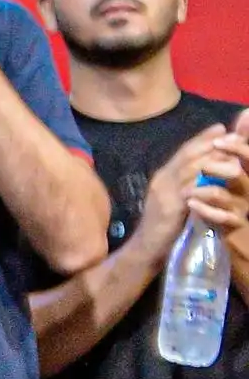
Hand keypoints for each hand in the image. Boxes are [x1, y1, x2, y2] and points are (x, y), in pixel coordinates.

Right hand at [149, 123, 248, 256]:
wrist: (146, 250)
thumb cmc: (163, 230)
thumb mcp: (176, 204)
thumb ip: (187, 189)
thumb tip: (206, 178)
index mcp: (163, 177)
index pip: (183, 152)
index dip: (202, 139)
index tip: (220, 128)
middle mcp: (163, 179)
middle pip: (188, 155)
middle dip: (211, 143)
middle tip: (232, 133)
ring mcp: (165, 192)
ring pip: (191, 169)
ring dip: (214, 158)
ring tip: (233, 151)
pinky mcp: (171, 207)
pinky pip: (192, 190)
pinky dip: (208, 182)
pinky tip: (222, 178)